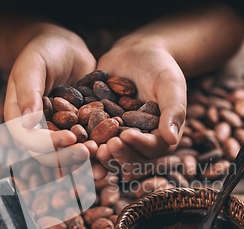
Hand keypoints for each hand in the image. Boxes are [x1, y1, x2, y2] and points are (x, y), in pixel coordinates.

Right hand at [4, 26, 97, 168]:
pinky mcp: (78, 130)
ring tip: (103, 152)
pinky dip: (98, 147)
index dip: (49, 144)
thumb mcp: (33, 66)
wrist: (66, 47)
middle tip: (90, 152)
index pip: (31, 140)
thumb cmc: (43, 51)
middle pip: (50, 154)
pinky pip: (86, 143)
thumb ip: (29, 92)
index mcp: (19, 119)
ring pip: (69, 153)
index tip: (70, 138)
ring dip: (85, 157)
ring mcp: (59, 132)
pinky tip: (113, 146)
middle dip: (70, 156)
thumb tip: (27, 123)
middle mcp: (38, 131)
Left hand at [95, 35, 186, 178]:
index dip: (139, 145)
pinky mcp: (99, 130)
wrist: (135, 53)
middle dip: (117, 155)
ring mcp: (117, 138)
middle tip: (104, 148)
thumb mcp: (170, 84)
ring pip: (109, 155)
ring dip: (99, 157)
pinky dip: (82, 144)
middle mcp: (138, 143)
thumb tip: (172, 139)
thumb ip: (173, 110)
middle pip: (130, 158)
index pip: (152, 149)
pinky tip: (70, 142)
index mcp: (160, 136)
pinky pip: (91, 141)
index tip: (126, 136)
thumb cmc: (159, 66)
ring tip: (89, 149)